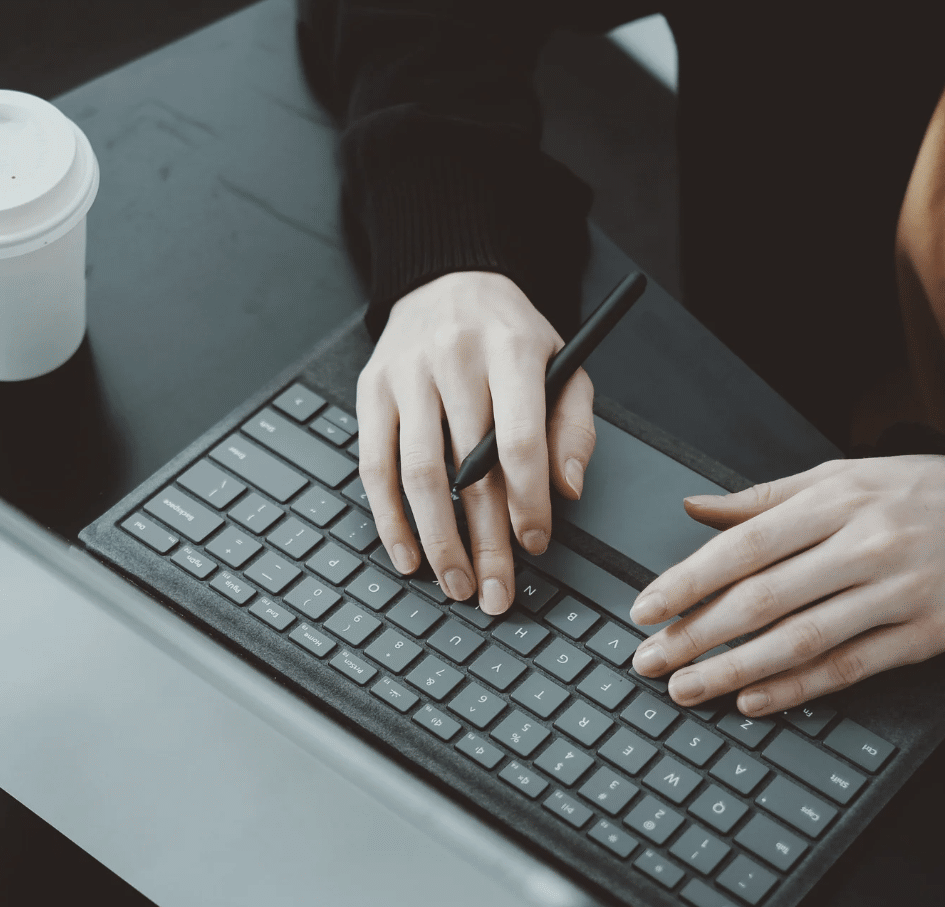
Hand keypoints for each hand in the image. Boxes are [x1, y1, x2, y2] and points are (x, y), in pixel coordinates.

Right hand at [357, 271, 596, 613]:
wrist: (448, 278)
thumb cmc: (510, 336)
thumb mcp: (564, 365)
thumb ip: (573, 427)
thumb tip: (565, 490)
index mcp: (511, 349)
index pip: (518, 440)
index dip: (528, 501)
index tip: (535, 545)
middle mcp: (454, 359)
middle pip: (468, 469)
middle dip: (484, 541)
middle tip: (495, 591)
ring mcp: (406, 375)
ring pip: (418, 474)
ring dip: (437, 539)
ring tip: (455, 582)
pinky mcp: (371, 391)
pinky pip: (374, 466)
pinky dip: (389, 519)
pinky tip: (407, 554)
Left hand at [629, 455, 944, 714]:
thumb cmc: (896, 494)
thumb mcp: (828, 478)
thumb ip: (758, 501)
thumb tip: (690, 508)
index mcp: (833, 503)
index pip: (743, 548)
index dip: (688, 583)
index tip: (645, 611)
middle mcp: (866, 546)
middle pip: (764, 600)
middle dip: (698, 636)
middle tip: (651, 662)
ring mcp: (900, 592)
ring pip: (803, 641)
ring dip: (736, 671)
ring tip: (687, 689)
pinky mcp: (928, 633)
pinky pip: (850, 668)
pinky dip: (797, 689)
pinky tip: (753, 700)